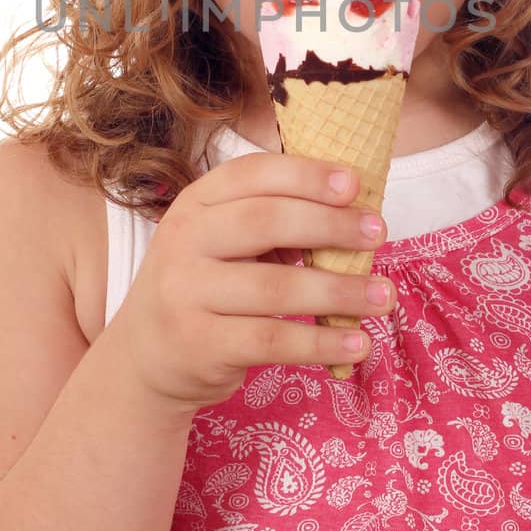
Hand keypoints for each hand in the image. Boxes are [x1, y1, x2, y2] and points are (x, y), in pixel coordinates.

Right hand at [107, 152, 393, 416]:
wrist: (146, 356)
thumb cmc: (205, 285)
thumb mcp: (220, 242)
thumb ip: (269, 222)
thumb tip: (354, 216)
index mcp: (195, 203)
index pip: (251, 174)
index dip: (305, 175)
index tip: (354, 183)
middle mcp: (183, 241)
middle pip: (265, 221)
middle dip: (330, 224)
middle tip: (379, 233)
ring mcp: (187, 294)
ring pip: (275, 287)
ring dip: (340, 291)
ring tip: (384, 297)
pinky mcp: (200, 344)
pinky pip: (273, 340)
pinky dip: (321, 343)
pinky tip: (358, 344)